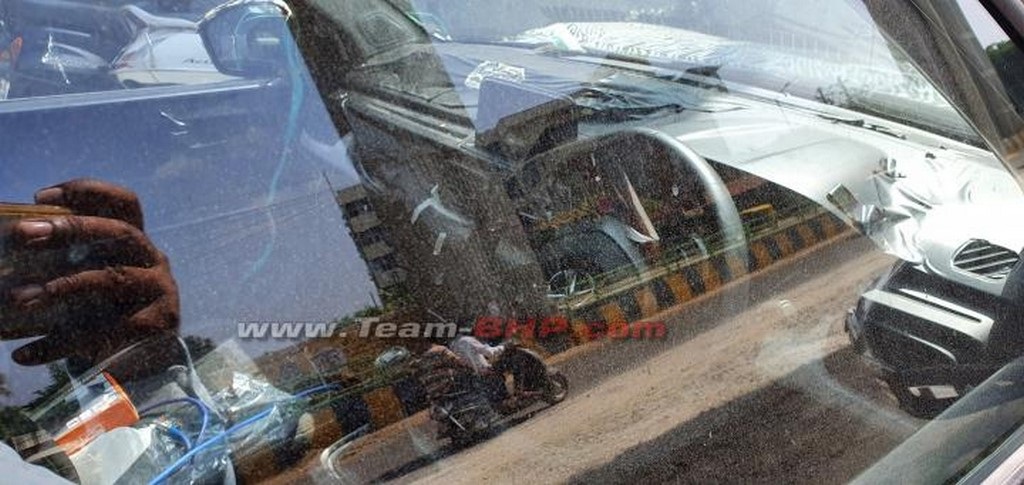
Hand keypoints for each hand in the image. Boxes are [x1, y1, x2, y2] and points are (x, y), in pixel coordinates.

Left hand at [1, 179, 179, 366]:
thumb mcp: (91, 283)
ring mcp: (160, 292)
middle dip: (72, 228)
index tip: (39, 198)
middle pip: (120, 232)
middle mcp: (154, 261)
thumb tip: (7, 251)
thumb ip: (68, 263)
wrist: (145, 369)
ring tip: (19, 298)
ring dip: (62, 285)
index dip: (88, 192)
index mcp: (137, 244)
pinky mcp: (155, 326)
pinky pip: (102, 330)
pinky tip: (24, 354)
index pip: (125, 203)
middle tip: (24, 234)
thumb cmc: (106, 317)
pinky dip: (58, 343)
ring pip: (111, 278)